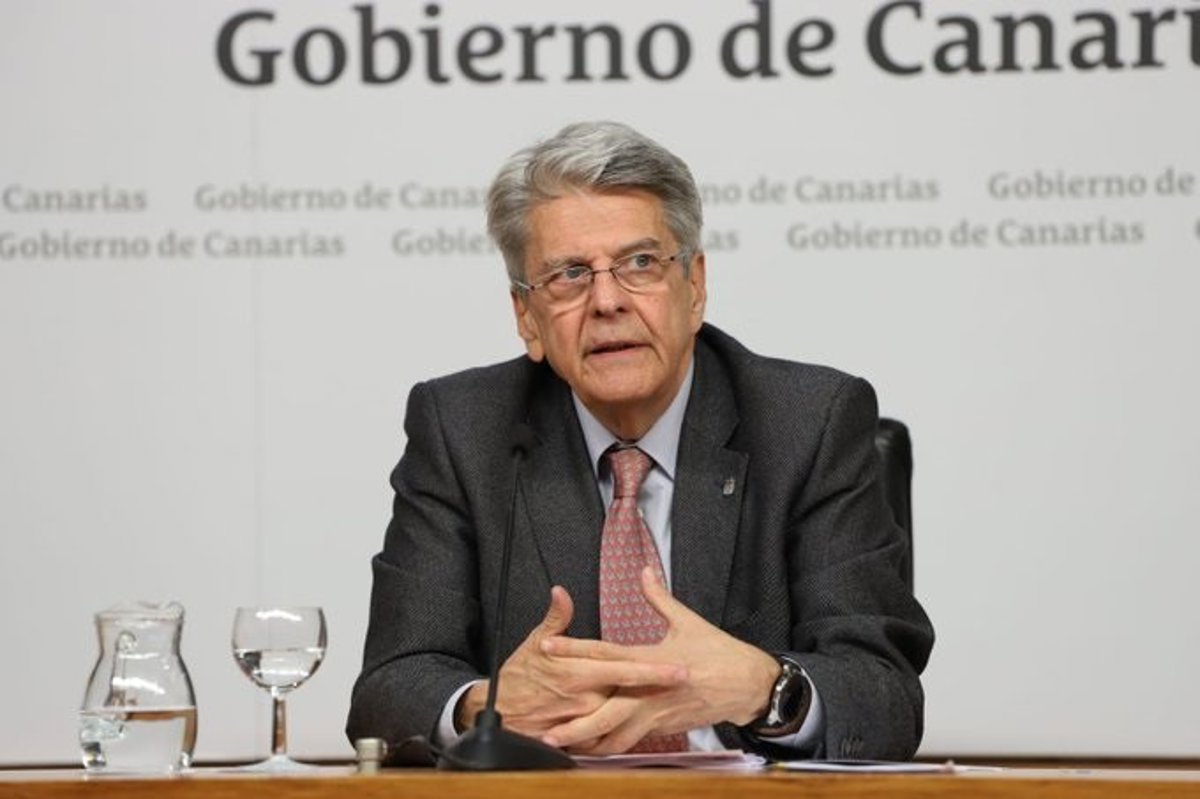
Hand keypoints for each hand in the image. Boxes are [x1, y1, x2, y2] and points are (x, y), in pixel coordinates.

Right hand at [456, 585, 687, 739]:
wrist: (498, 712)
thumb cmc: (519, 676)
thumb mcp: (535, 641)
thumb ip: (556, 618)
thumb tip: (561, 592)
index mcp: (579, 672)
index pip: (625, 670)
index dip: (656, 670)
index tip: (682, 668)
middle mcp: (584, 698)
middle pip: (633, 696)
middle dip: (662, 691)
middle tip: (693, 684)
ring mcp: (583, 720)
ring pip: (624, 718)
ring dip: (650, 712)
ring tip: (679, 705)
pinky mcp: (579, 736)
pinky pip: (608, 738)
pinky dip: (627, 732)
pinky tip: (647, 725)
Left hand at [538, 568, 780, 753]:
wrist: (749, 686)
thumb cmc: (719, 653)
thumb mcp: (688, 621)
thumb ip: (659, 598)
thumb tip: (645, 572)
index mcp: (652, 660)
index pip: (604, 654)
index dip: (573, 651)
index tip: (546, 647)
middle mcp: (651, 691)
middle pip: (604, 710)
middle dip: (574, 722)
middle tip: (546, 729)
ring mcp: (657, 714)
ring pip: (617, 735)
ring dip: (588, 742)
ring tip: (562, 747)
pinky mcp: (664, 728)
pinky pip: (632, 741)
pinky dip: (609, 747)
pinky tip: (591, 750)